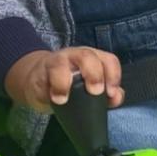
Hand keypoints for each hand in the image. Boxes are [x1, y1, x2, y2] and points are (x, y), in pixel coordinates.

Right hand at [4, 47, 124, 112]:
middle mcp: (76, 56)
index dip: (113, 75)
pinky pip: (45, 78)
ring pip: (61, 63)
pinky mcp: (40, 72)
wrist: (40, 81)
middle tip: (94, 92)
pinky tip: (55, 99)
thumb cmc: (72, 85)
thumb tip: (116, 98)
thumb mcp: (91, 88)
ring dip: (64, 81)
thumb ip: (108, 94)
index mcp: (94, 59)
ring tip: (64, 99)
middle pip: (87, 56)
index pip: (108, 60)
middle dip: (93, 74)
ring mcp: (57, 62)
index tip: (110, 94)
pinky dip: (50, 89)